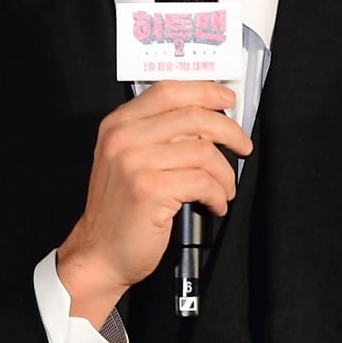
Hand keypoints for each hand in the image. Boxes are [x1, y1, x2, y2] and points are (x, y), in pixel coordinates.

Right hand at [56, 80, 252, 326]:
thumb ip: (158, 133)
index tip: (227, 100)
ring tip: (224, 189)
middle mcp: (124, 137)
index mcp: (119, 123)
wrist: (99, 252)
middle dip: (229, 131)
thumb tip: (207, 118)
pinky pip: (203, 182)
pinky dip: (218, 195)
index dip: (204, 91)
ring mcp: (136, 162)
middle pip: (193, 117)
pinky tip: (214, 205)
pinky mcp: (150, 189)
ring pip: (204, 151)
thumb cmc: (121, 209)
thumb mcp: (128, 158)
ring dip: (225, 174)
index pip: (169, 90)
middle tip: (242, 146)